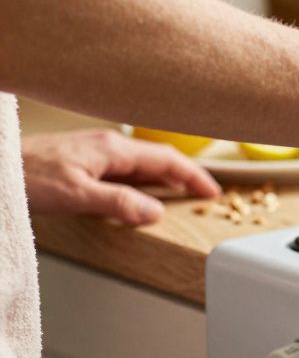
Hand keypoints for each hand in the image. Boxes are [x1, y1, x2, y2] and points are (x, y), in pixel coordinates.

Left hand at [22, 129, 220, 224]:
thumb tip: (155, 212)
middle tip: (203, 193)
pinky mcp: (81, 160)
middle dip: (184, 175)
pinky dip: (141, 181)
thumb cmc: (26, 176)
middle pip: (157, 159)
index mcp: (113, 149)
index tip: (212, 192)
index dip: (194, 176)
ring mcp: (94, 151)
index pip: (167, 160)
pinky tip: (138, 193)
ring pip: (140, 164)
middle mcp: (107, 145)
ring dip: (163, 178)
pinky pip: (123, 169)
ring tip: (179, 194)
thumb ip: (119, 203)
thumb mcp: (77, 195)